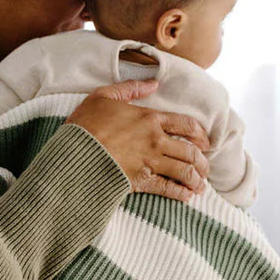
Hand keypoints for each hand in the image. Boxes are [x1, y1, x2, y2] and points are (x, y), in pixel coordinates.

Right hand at [66, 80, 210, 200]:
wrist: (74, 153)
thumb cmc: (85, 125)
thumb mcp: (103, 96)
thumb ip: (130, 88)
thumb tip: (154, 83)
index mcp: (150, 118)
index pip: (186, 124)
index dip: (200, 134)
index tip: (205, 142)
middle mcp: (155, 140)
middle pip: (190, 151)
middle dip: (202, 162)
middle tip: (205, 169)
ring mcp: (150, 162)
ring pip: (184, 170)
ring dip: (196, 179)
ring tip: (200, 186)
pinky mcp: (141, 181)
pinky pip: (168, 188)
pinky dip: (180, 193)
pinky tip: (187, 196)